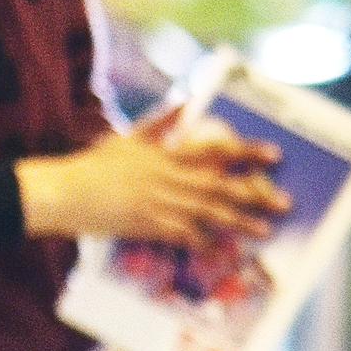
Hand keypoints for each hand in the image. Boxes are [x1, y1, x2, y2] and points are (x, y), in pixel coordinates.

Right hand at [19, 122, 285, 246]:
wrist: (66, 192)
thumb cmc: (95, 164)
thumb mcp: (129, 138)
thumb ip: (160, 122)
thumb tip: (184, 100)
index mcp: (166, 153)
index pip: (216, 149)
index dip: (247, 152)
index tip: (274, 155)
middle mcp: (169, 178)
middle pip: (221, 185)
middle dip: (255, 193)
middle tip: (284, 202)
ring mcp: (160, 203)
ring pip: (209, 213)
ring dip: (240, 221)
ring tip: (266, 229)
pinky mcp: (149, 227)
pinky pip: (185, 236)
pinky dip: (205, 242)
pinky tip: (223, 249)